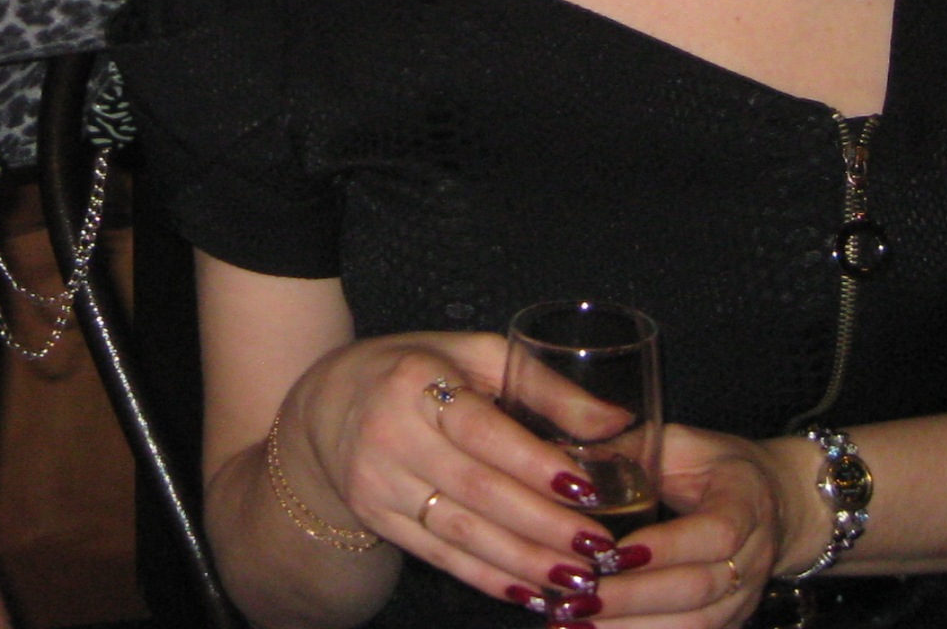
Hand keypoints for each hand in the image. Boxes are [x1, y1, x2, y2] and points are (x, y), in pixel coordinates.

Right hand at [287, 334, 658, 615]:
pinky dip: (488, 579)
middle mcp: (391, 433)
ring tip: (579, 578)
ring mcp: (378, 482)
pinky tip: (531, 592)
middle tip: (600, 547)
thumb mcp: (474, 355)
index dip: (533, 462)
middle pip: (476, 489)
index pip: (481, 429)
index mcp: (417, 380)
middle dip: (543, 524)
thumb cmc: (420, 370)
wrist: (328, 405)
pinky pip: (440, 556)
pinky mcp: (377, 518)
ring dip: (524, 561)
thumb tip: (618, 423)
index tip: (587, 489)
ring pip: (461, 532)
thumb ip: (544, 386)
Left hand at [589, 428, 808, 624]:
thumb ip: (633, 449)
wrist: (777, 504)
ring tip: (579, 621)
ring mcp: (745, 596)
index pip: (714, 534)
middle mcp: (753, 558)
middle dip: (634, 597)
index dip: (666, 548)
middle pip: (698, 589)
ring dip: (634, 628)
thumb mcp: (683, 444)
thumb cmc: (718, 467)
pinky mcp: (730, 621)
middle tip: (580, 597)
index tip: (613, 552)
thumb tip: (571, 465)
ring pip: (695, 624)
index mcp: (745, 503)